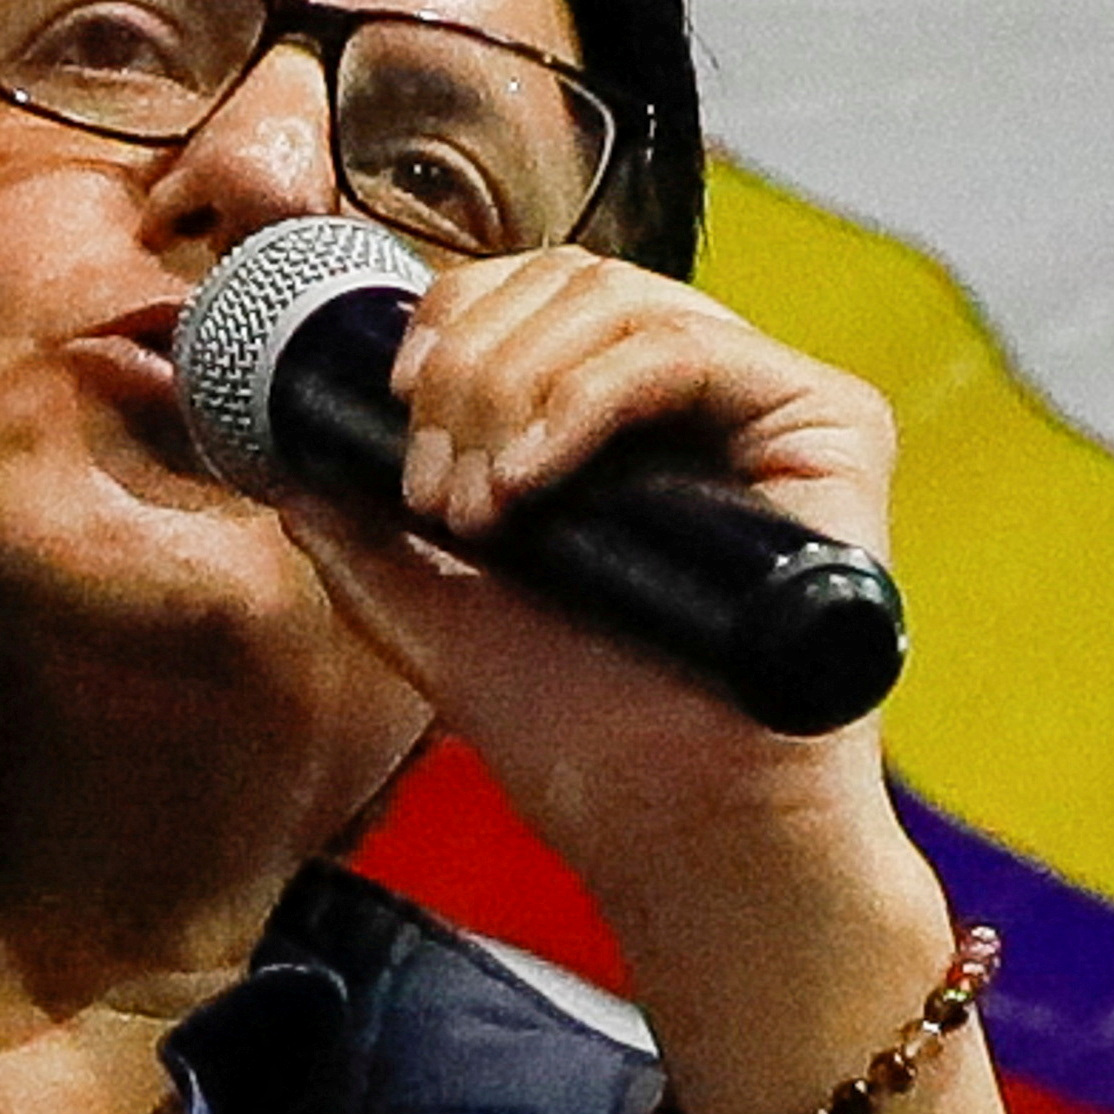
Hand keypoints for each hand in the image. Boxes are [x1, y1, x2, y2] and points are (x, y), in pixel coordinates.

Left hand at [276, 247, 906, 932]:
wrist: (682, 836)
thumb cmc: (590, 741)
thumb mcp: (439, 616)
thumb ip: (365, 536)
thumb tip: (283, 460)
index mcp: (629, 423)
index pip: (536, 294)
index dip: (451, 319)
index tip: (394, 407)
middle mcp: (709, 398)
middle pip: (569, 277)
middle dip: (466, 364)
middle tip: (435, 488)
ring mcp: (772, 404)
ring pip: (616, 299)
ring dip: (509, 388)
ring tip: (479, 508)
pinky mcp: (831, 423)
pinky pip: (680, 351)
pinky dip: (578, 400)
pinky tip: (528, 483)